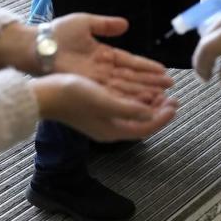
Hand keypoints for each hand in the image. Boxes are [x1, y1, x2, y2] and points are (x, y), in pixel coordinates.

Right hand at [32, 73, 178, 141]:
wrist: (45, 94)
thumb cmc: (72, 96)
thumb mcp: (103, 100)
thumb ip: (128, 109)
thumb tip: (151, 113)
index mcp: (112, 130)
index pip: (146, 128)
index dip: (163, 117)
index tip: (175, 104)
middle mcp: (110, 128)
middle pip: (141, 122)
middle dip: (158, 111)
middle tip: (172, 98)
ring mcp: (102, 120)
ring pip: (133, 114)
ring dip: (148, 104)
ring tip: (161, 93)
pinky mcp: (96, 110)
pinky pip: (124, 107)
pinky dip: (135, 100)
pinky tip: (139, 89)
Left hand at [51, 14, 173, 103]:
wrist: (38, 46)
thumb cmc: (58, 33)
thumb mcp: (85, 23)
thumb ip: (106, 25)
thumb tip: (125, 24)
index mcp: (103, 53)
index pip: (130, 62)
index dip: (147, 67)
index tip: (164, 70)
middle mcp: (103, 69)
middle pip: (132, 77)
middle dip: (151, 82)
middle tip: (171, 87)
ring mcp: (97, 80)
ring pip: (126, 87)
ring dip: (144, 92)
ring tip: (162, 96)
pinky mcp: (91, 87)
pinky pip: (114, 93)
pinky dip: (129, 98)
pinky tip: (143, 102)